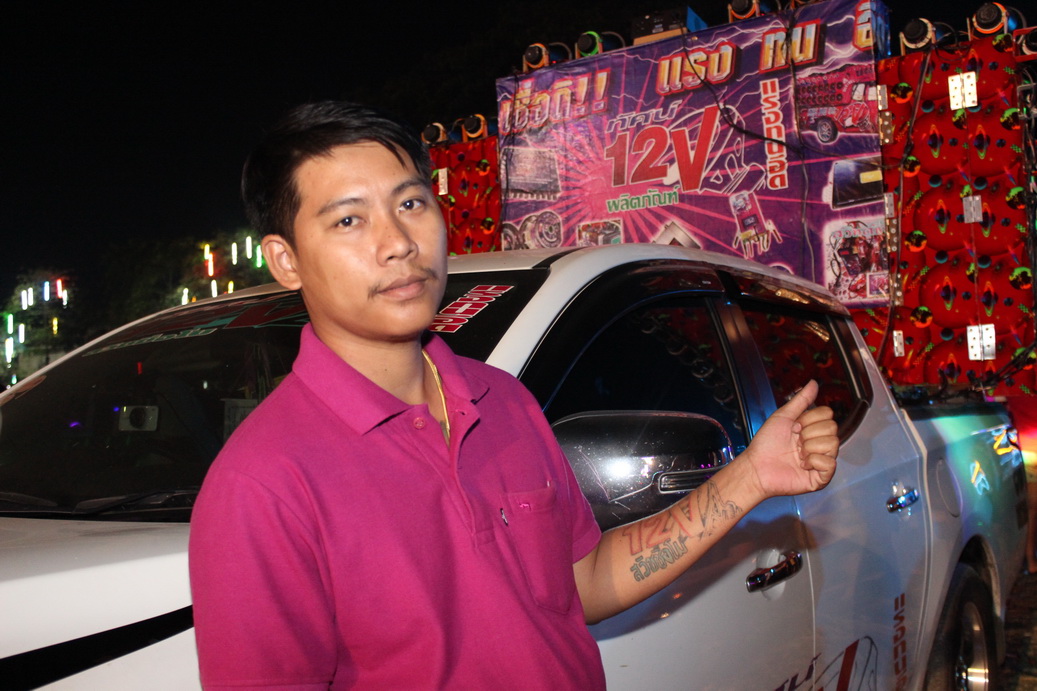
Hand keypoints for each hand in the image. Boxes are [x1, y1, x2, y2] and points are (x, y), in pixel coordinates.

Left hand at [742, 380, 837, 498]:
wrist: (756, 466)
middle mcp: (820, 444)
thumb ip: (801, 400)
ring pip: (833, 444)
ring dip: (809, 447)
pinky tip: (802, 465)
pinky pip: (830, 463)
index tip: (793, 427)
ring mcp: (822, 461)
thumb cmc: (766, 443)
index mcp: (813, 429)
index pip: (827, 414)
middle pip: (832, 427)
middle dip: (808, 433)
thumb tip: (814, 383)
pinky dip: (813, 461)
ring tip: (796, 454)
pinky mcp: (822, 477)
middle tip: (794, 442)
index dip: (809, 418)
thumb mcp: (783, 416)